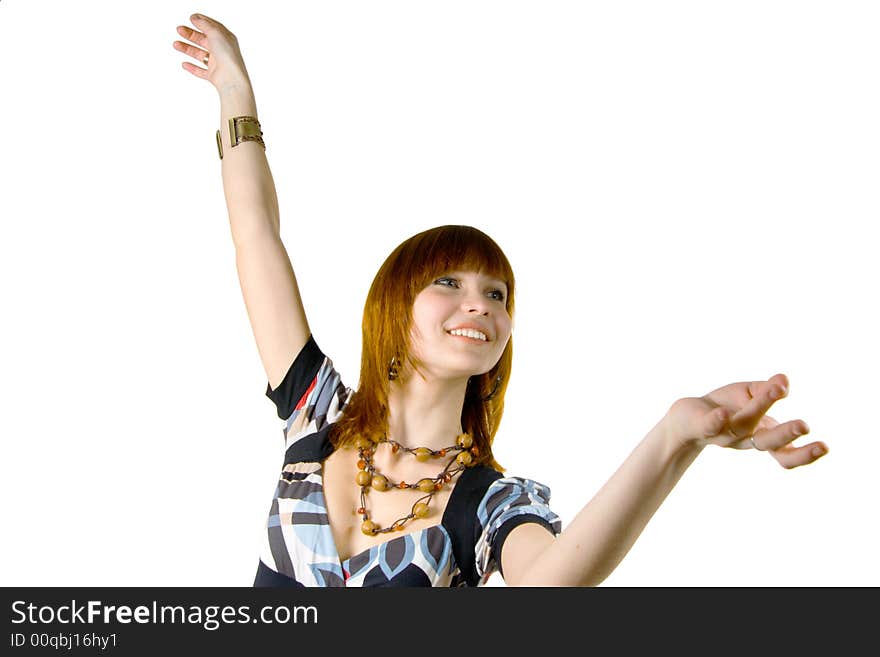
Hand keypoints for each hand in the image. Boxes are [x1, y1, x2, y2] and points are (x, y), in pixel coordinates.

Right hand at [173, 14, 253, 92]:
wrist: (230, 78)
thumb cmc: (227, 55)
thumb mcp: (215, 33)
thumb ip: (204, 24)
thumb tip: (196, 18)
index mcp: (226, 39)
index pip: (213, 28)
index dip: (202, 22)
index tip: (191, 18)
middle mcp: (222, 51)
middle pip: (204, 40)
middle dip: (191, 35)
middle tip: (179, 30)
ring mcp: (217, 64)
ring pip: (199, 55)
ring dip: (187, 49)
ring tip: (176, 44)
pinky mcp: (213, 75)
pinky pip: (201, 71)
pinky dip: (192, 68)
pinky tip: (184, 64)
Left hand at [664, 373, 827, 468]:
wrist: (685, 418)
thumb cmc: (725, 408)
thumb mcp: (749, 396)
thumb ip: (768, 390)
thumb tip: (784, 380)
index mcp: (762, 434)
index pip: (786, 452)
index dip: (805, 453)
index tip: (825, 447)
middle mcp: (746, 438)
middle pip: (768, 442)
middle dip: (786, 433)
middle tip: (804, 425)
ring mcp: (724, 433)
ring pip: (744, 424)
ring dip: (760, 407)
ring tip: (778, 390)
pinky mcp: (702, 426)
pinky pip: (709, 425)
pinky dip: (716, 420)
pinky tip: (722, 412)